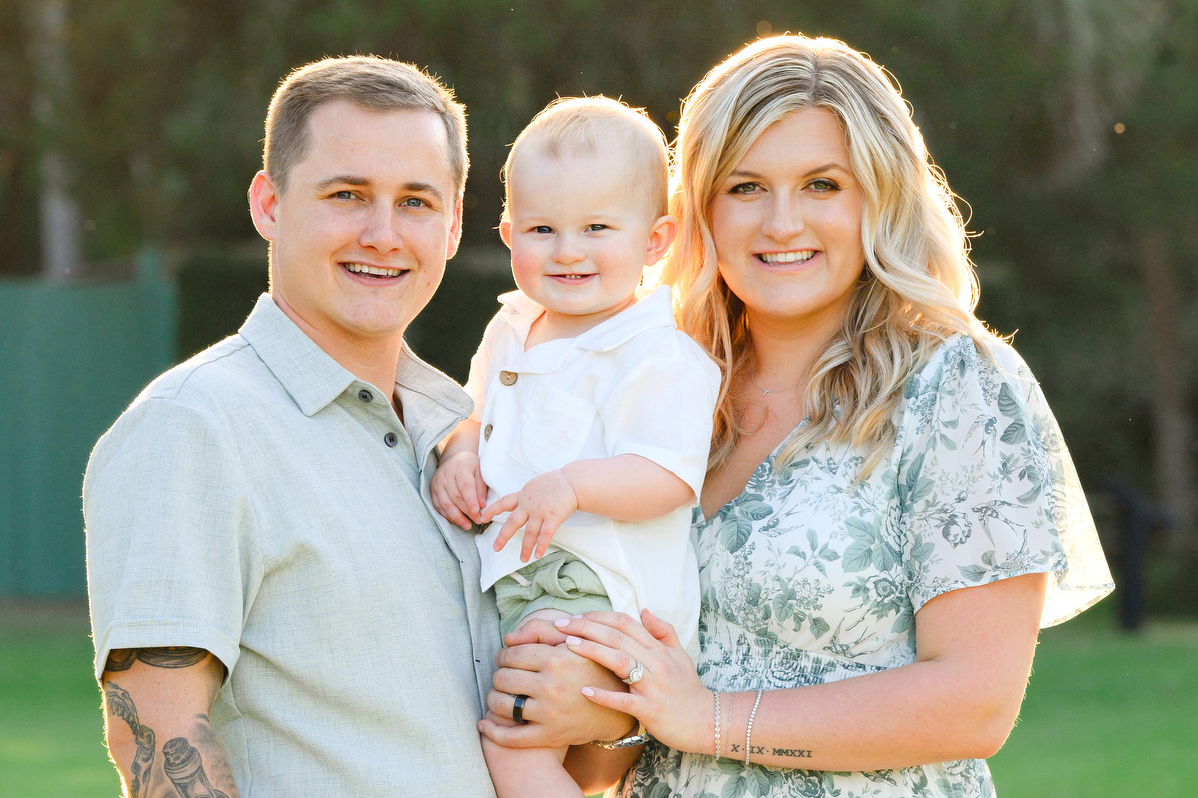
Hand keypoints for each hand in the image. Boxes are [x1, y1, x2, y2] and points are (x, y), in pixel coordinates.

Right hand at [431, 450, 487, 529]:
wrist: (453, 458)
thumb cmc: (470, 466)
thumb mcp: (480, 471)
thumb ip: (481, 488)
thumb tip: (482, 505)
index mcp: (460, 468)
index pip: (465, 485)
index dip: (471, 499)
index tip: (477, 511)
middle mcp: (446, 476)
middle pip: (456, 497)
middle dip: (467, 512)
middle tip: (478, 521)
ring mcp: (437, 484)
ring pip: (446, 504)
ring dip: (457, 517)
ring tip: (468, 525)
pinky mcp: (432, 491)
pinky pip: (438, 506)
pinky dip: (448, 516)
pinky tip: (457, 521)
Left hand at [479, 619, 631, 747]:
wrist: (615, 707)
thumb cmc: (591, 667)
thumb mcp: (574, 640)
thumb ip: (540, 630)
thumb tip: (507, 639)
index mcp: (556, 659)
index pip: (511, 655)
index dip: (504, 655)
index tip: (507, 658)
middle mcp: (551, 686)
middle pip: (502, 678)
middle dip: (499, 675)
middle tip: (504, 676)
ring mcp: (549, 713)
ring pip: (500, 705)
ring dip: (493, 699)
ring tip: (499, 695)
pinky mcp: (549, 736)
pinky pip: (510, 737)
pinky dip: (492, 731)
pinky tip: (485, 725)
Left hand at [481, 470, 577, 560]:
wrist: (571, 481)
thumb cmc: (555, 482)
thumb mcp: (535, 485)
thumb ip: (526, 495)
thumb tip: (519, 501)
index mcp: (523, 495)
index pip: (503, 502)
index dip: (492, 510)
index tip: (483, 517)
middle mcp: (528, 505)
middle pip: (512, 523)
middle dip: (503, 536)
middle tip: (496, 548)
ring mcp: (540, 512)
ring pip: (529, 533)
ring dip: (525, 547)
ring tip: (523, 558)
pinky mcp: (553, 517)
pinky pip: (545, 535)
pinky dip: (541, 546)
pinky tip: (538, 555)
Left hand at [559, 609, 712, 754]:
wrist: (706, 722)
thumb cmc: (688, 689)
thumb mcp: (680, 655)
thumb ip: (663, 631)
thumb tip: (644, 609)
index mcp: (659, 649)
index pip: (626, 623)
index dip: (599, 616)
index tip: (576, 616)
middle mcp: (656, 662)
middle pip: (617, 637)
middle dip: (586, 627)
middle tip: (560, 624)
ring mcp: (653, 686)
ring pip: (620, 661)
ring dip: (592, 651)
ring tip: (567, 645)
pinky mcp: (651, 710)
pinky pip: (624, 700)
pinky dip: (604, 694)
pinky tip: (583, 689)